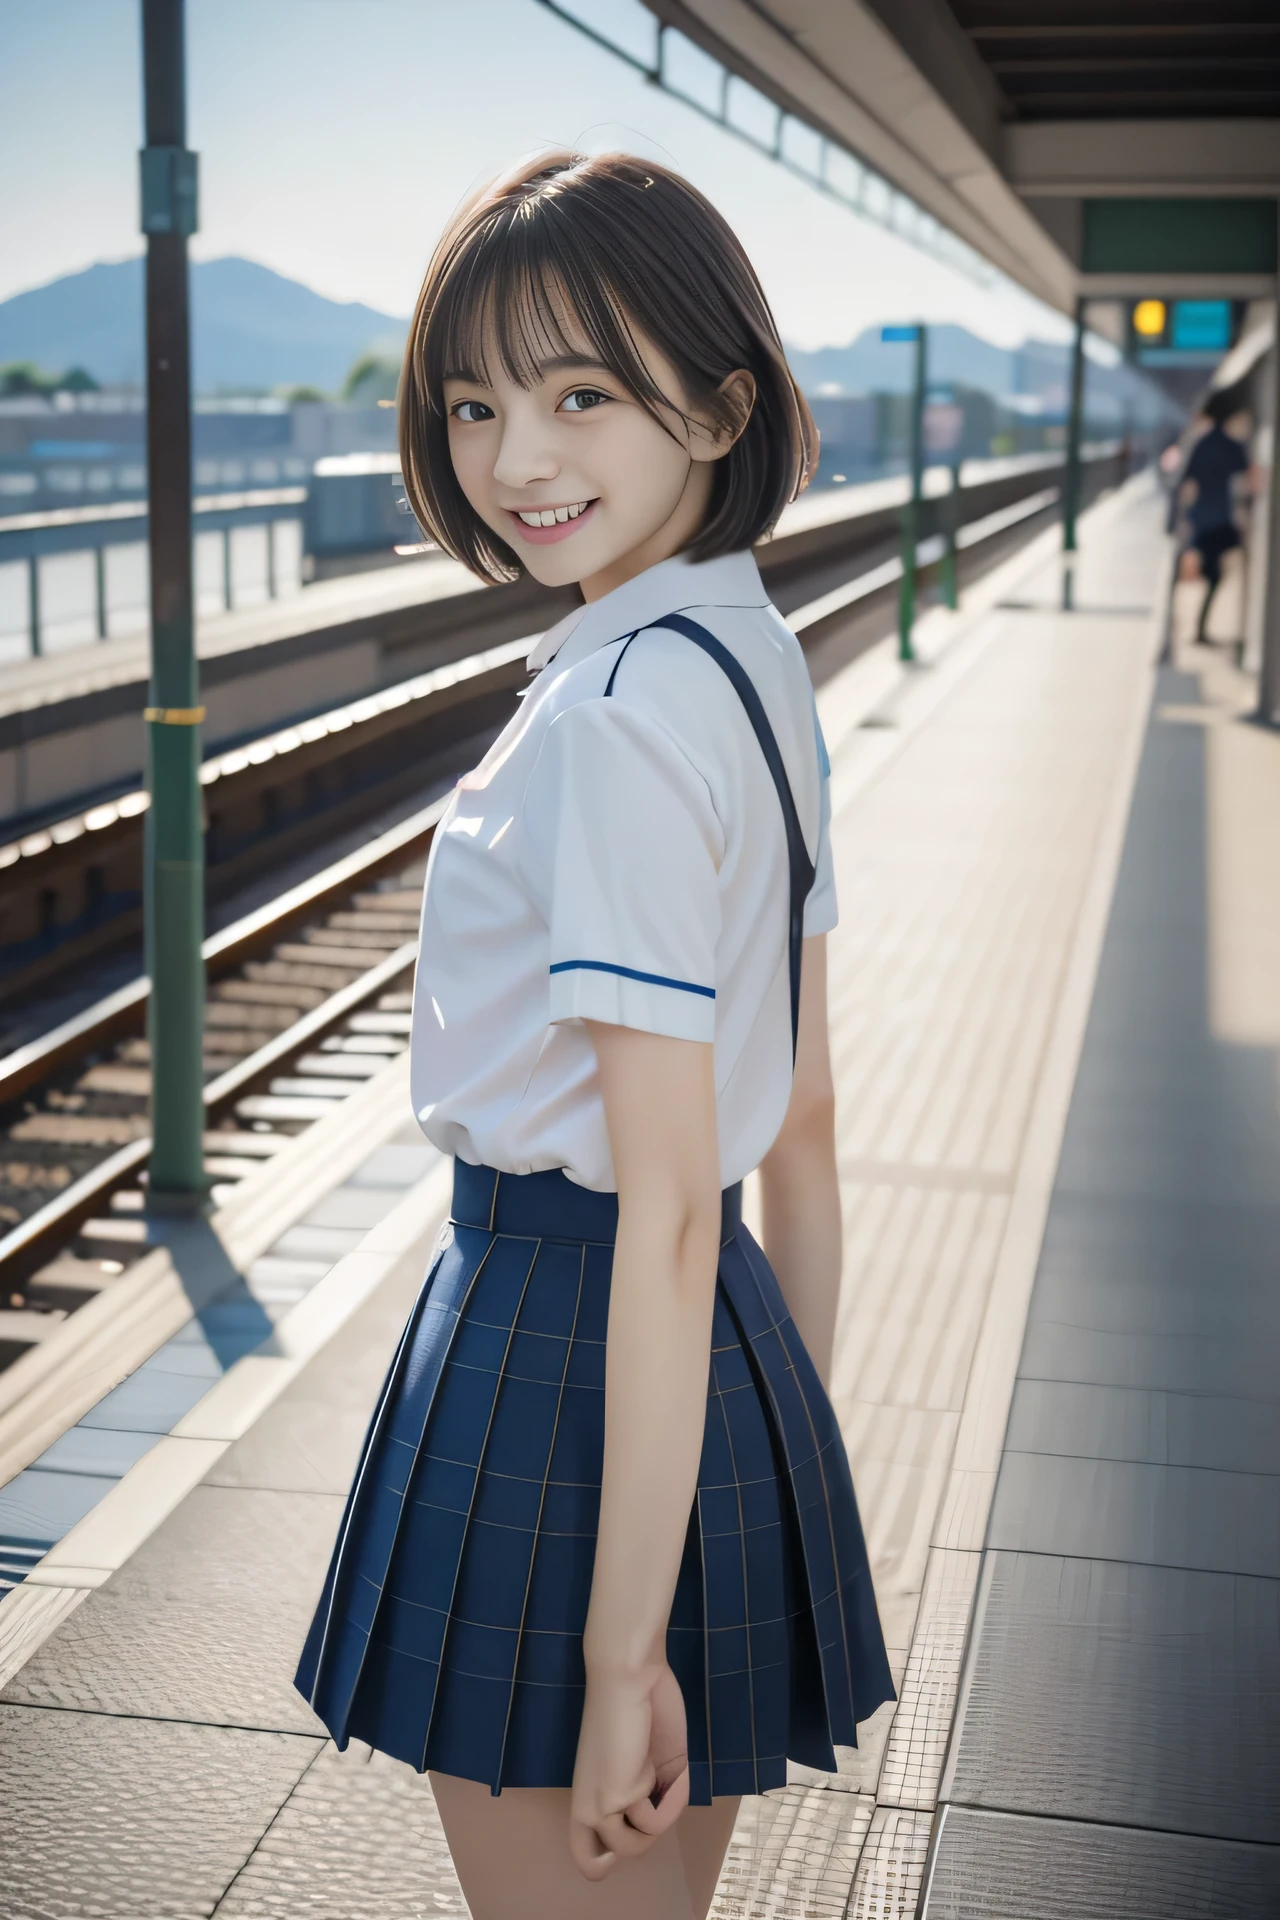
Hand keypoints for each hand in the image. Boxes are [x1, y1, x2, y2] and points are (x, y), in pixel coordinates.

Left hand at [568, 1662, 689, 1880]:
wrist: (630, 1676)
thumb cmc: (642, 1706)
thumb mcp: (652, 1762)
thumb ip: (652, 1794)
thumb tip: (656, 1823)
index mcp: (592, 1791)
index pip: (582, 1851)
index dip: (603, 1859)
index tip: (631, 1830)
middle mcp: (587, 1803)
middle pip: (595, 1866)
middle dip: (636, 1842)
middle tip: (651, 1798)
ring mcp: (596, 1805)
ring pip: (630, 1849)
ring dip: (655, 1824)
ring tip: (660, 1781)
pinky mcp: (610, 1800)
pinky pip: (652, 1824)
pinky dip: (668, 1804)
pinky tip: (661, 1769)